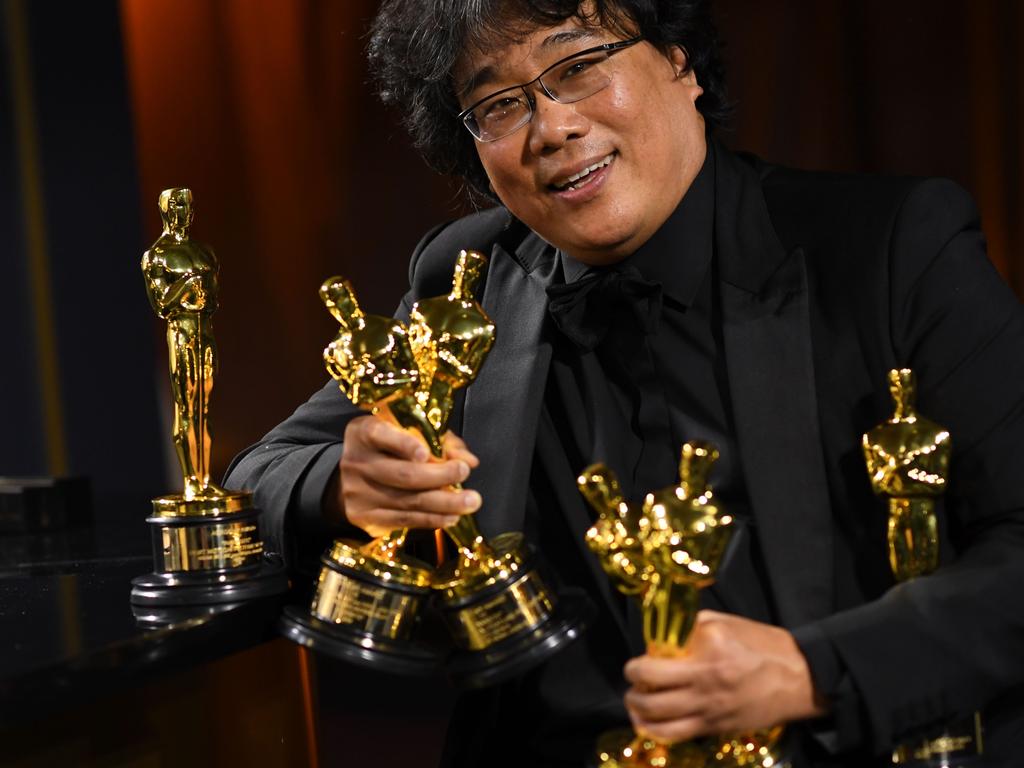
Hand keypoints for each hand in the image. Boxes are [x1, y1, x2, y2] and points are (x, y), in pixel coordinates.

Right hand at [326, 414, 480, 536]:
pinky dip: (431, 519)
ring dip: (444, 503)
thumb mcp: (410, 433)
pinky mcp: (365, 517)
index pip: (382, 435)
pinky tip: (451, 517)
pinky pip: (403, 520)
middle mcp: (357, 462)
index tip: (425, 454)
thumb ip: (439, 441)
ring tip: (470, 501)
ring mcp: (358, 492)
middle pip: (402, 473)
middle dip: (439, 475)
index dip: (404, 444)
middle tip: (464, 473)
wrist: (351, 478)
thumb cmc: (389, 448)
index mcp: (364, 432)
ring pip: (407, 501)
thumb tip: (468, 460)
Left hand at [623, 610, 827, 741]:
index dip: (641, 659)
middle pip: (651, 692)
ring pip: (659, 720)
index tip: (643, 657)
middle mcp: (705, 684)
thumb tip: (663, 640)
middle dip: (633, 686)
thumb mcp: (725, 623)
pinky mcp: (716, 728)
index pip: (658, 658)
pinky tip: (647, 723)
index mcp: (708, 653)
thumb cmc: (763, 645)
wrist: (801, 677)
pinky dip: (655, 731)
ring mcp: (710, 710)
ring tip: (635, 702)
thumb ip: (690, 629)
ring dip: (638, 711)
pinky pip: (676, 735)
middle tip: (632, 679)